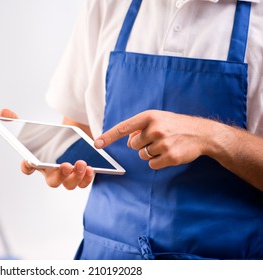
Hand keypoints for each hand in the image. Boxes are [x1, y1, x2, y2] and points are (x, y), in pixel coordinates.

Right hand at [0, 108, 93, 189]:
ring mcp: (66, 177)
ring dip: (75, 176)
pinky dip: (87, 178)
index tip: (29, 160)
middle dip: (59, 175)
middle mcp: (51, 174)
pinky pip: (83, 183)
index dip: (27, 166)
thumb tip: (3, 111)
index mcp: (38, 163)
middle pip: (52, 181)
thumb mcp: (36, 129)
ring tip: (81, 164)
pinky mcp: (80, 176)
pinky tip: (91, 169)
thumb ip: (18, 122)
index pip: (27, 168)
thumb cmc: (49, 139)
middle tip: (65, 165)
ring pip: (69, 184)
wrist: (68, 141)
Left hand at [94, 110, 215, 169]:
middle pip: (133, 145)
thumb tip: (127, 141)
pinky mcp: (169, 156)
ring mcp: (162, 143)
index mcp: (149, 116)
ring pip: (142, 155)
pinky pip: (152, 164)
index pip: (123, 128)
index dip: (108, 136)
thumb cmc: (175, 125)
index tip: (97, 144)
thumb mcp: (157, 119)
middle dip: (141, 145)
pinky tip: (168, 154)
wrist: (201, 133)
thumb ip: (140, 127)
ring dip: (150, 153)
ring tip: (164, 145)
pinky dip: (157, 162)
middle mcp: (155, 128)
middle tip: (157, 139)